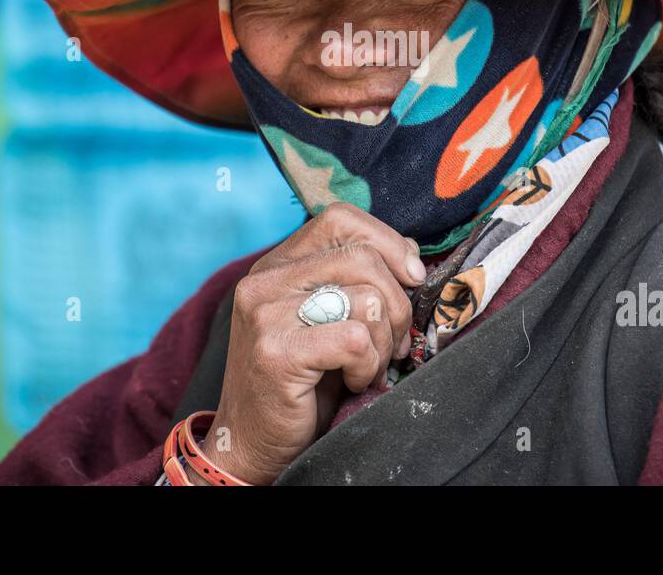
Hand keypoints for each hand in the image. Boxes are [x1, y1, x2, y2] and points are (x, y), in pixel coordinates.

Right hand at [197, 203, 424, 485]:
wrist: (252, 443)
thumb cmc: (302, 381)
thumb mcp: (329, 318)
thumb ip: (355, 279)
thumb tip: (411, 250)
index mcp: (276, 264)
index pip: (340, 218)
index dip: (387, 241)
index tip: (411, 278)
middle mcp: (264, 280)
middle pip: (362, 257)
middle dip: (398, 303)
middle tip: (394, 341)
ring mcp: (265, 314)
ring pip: (367, 299)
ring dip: (383, 342)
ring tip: (365, 366)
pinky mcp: (276, 351)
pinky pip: (356, 339)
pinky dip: (368, 365)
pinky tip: (352, 381)